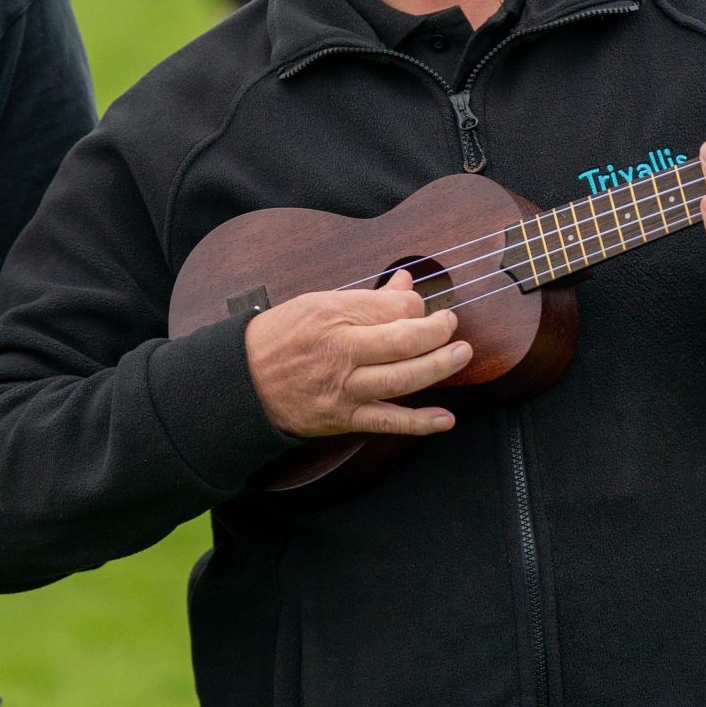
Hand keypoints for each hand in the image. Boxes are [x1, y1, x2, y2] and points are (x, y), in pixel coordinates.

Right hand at [244, 269, 470, 438]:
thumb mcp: (317, 304)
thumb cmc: (280, 337)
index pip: (391, 308)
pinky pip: (388, 422)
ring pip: (403, 379)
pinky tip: (446, 418)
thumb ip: (367, 299)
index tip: (421, 305)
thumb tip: (405, 284)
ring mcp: (344, 388)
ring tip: (461, 354)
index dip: (416, 305)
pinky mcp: (344, 418)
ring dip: (439, 366)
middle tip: (451, 325)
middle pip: (404, 341)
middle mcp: (341, 351)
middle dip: (437, 331)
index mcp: (332, 315)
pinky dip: (420, 422)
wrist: (244, 382)